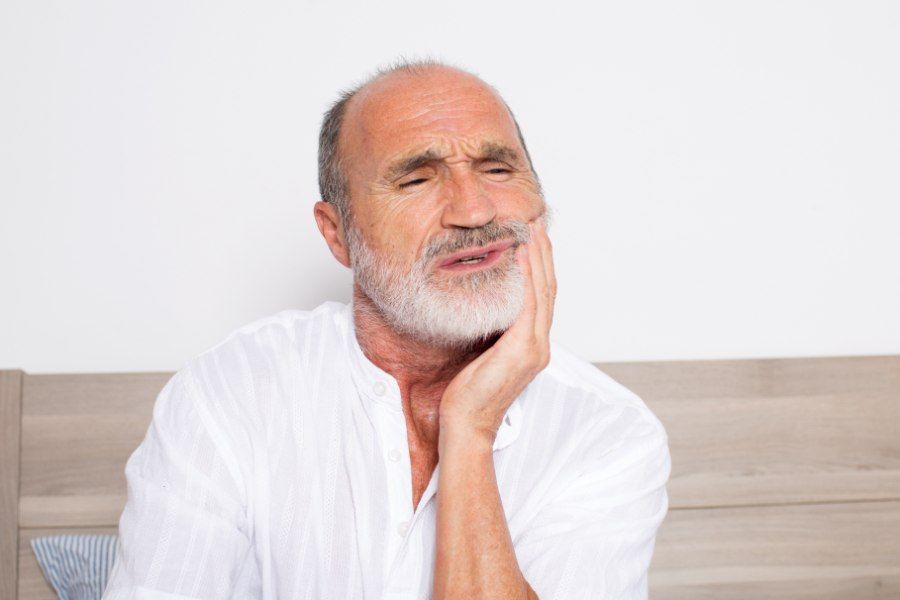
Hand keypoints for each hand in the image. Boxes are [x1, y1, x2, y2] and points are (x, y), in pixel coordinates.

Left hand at [439, 217, 556, 446]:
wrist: (466, 425)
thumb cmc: (467, 395)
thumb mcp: (482, 354)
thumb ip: (491, 331)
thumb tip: (484, 307)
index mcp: (531, 346)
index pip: (541, 297)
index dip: (540, 265)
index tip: (533, 237)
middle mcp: (538, 345)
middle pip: (548, 289)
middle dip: (544, 253)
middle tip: (536, 223)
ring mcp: (534, 347)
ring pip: (543, 292)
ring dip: (539, 257)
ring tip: (532, 229)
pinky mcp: (522, 349)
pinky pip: (528, 304)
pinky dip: (527, 276)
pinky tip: (521, 254)